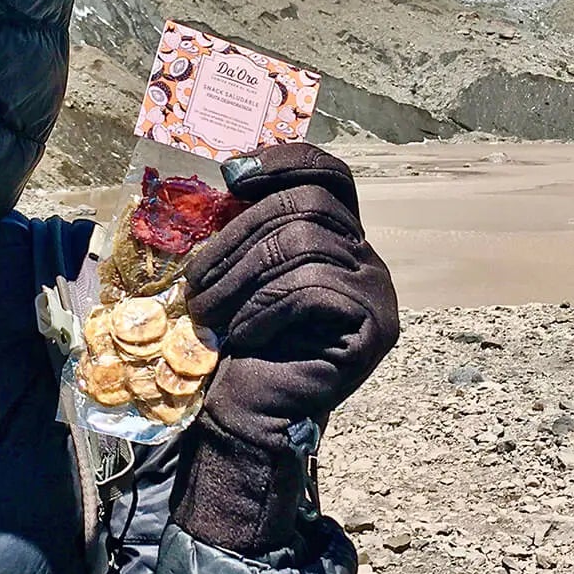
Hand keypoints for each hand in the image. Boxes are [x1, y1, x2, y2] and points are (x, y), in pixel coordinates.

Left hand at [172, 143, 398, 555]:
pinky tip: (244, 333)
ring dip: (241, 277)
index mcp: (339, 236)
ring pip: (306, 243)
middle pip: (307, 205)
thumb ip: (251, 221)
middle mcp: (367, 258)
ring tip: (208, 312)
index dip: (286, 161)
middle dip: (238, 237)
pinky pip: (314, 287)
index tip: (233, 175)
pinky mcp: (376, 326)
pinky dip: (266, 307)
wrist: (248, 412)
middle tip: (196, 281)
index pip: (330, 174)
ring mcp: (378, 292)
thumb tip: (233, 166)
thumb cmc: (239, 338)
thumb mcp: (240, 267)